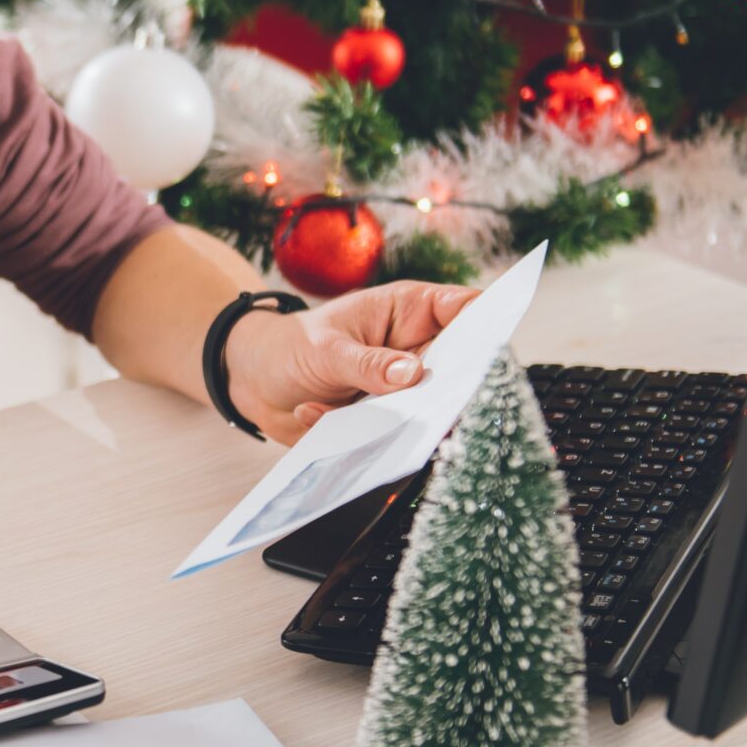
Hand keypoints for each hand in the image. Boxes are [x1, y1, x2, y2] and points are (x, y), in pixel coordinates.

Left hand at [224, 281, 478, 443]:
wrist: (253, 381)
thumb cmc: (291, 346)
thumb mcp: (325, 349)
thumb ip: (368, 363)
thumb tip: (413, 374)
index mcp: (409, 311)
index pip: (466, 309)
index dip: (487, 326)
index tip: (493, 354)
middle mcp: (416, 350)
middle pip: (462, 367)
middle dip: (454, 388)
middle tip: (432, 404)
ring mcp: (405, 388)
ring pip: (436, 409)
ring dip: (408, 421)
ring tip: (368, 417)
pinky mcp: (390, 421)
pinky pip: (400, 437)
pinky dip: (367, 437)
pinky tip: (316, 413)